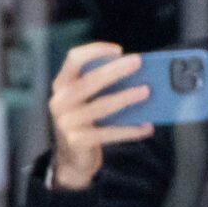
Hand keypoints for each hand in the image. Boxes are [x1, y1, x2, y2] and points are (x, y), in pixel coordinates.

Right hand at [47, 41, 153, 189]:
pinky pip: (109, 133)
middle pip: (88, 81)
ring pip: (100, 107)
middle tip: (138, 62)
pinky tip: (147, 126)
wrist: (72, 155)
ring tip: (146, 91)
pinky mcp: (78, 141)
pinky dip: (130, 130)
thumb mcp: (87, 98)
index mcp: (62, 85)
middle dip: (114, 70)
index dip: (95, 51)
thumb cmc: (87, 119)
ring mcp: (67, 122)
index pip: (73, 60)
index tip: (118, 50)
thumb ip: (103, 85)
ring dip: (125, 98)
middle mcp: (60, 101)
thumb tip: (138, 74)